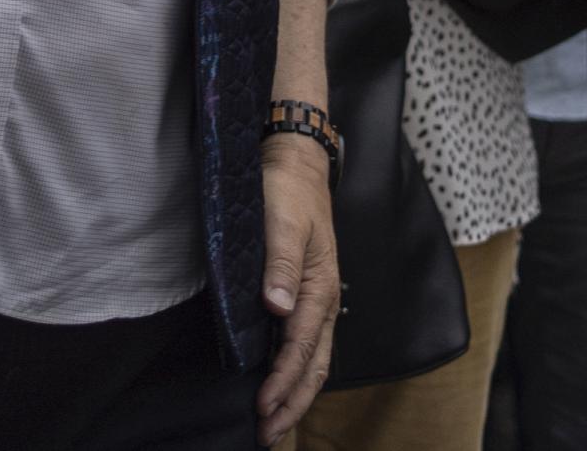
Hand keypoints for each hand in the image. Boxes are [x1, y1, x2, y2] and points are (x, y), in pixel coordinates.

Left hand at [256, 134, 340, 441]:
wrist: (296, 163)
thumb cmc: (286, 189)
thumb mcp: (281, 220)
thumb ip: (279, 264)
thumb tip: (278, 308)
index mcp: (320, 288)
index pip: (300, 348)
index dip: (282, 383)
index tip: (263, 410)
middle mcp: (324, 301)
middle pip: (314, 366)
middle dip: (293, 404)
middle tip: (267, 436)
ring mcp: (318, 299)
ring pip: (314, 360)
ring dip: (296, 394)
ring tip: (275, 424)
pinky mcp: (307, 294)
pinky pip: (307, 344)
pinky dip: (296, 372)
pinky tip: (280, 384)